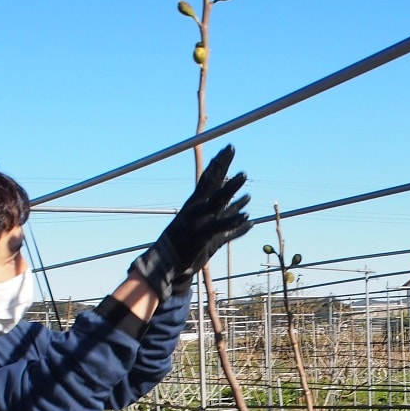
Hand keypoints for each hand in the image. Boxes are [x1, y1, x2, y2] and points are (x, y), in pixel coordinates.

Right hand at [129, 145, 250, 298]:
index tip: (227, 148)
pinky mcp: (200, 237)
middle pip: (210, 182)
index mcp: (194, 205)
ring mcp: (197, 221)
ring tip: (243, 174)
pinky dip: (232, 222)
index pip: (207, 179)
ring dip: (230, 187)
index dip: (218, 163)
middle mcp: (195, 209)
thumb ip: (230, 226)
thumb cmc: (185, 246)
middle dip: (221, 164)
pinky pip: (218, 227)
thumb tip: (246, 219)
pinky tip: (246, 216)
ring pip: (216, 200)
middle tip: (231, 147)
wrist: (163, 263)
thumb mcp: (209, 233)